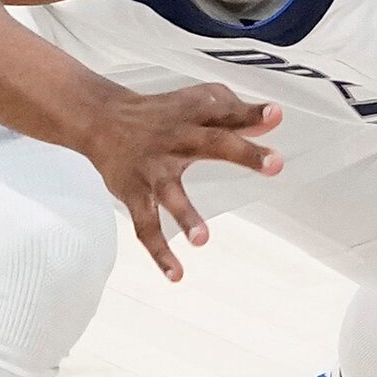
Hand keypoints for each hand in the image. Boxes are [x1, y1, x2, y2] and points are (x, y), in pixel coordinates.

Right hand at [80, 83, 282, 279]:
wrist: (101, 120)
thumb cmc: (161, 114)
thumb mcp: (197, 102)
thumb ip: (236, 111)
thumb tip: (272, 120)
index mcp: (194, 117)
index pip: (228, 113)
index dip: (253, 114)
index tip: (276, 115)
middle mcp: (175, 141)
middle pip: (212, 143)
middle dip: (243, 154)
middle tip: (275, 165)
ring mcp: (153, 171)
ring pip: (170, 194)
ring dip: (186, 217)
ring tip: (202, 240)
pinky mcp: (135, 195)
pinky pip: (146, 226)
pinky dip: (159, 252)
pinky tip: (176, 274)